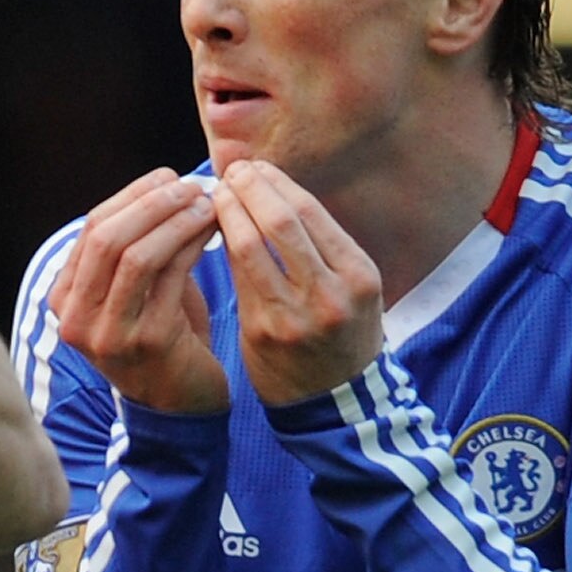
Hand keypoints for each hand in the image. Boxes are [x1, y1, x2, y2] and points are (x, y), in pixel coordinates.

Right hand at [49, 170, 229, 413]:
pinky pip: (171, 277)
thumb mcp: (134, 292)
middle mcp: (76, 319)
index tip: (169, 178)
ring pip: (136, 255)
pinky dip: (192, 244)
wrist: (179, 405)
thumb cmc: (162, 337)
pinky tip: (213, 230)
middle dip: (152, 203)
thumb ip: (132, 247)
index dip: (132, 196)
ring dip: (175, 221)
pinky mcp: (148, 343)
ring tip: (205, 203)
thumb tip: (161, 183)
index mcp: (64, 299)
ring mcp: (109, 334)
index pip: (91, 230)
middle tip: (190, 186)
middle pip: (107, 238)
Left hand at [208, 160, 383, 405]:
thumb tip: (272, 192)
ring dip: (229, 213)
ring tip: (216, 195)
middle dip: (250, 189)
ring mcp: (296, 315)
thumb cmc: (341, 335)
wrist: (336, 404)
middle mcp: (332, 293)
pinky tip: (212, 231)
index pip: (311, 212)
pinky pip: (238, 277)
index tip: (255, 168)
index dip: (277, 183)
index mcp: (360, 275)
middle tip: (230, 173)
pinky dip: (223, 247)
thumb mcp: (353, 290)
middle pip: (282, 221)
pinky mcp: (264, 332)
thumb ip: (322, 248)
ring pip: (253, 246)